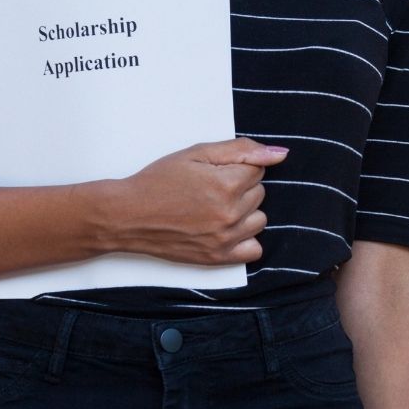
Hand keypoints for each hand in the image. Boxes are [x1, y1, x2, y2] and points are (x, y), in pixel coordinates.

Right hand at [112, 137, 287, 264]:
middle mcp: (229, 215)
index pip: (258, 169)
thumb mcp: (197, 153)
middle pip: (259, 193)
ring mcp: (225, 240)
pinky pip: (254, 249)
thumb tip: (280, 154)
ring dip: (244, 210)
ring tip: (216, 206)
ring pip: (259, 219)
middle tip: (210, 186)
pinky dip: (245, 238)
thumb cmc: (159, 180)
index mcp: (225, 185)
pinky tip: (225, 228)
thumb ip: (241, 150)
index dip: (237, 166)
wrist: (128, 214)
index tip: (215, 170)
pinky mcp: (218, 258)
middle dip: (240, 186)